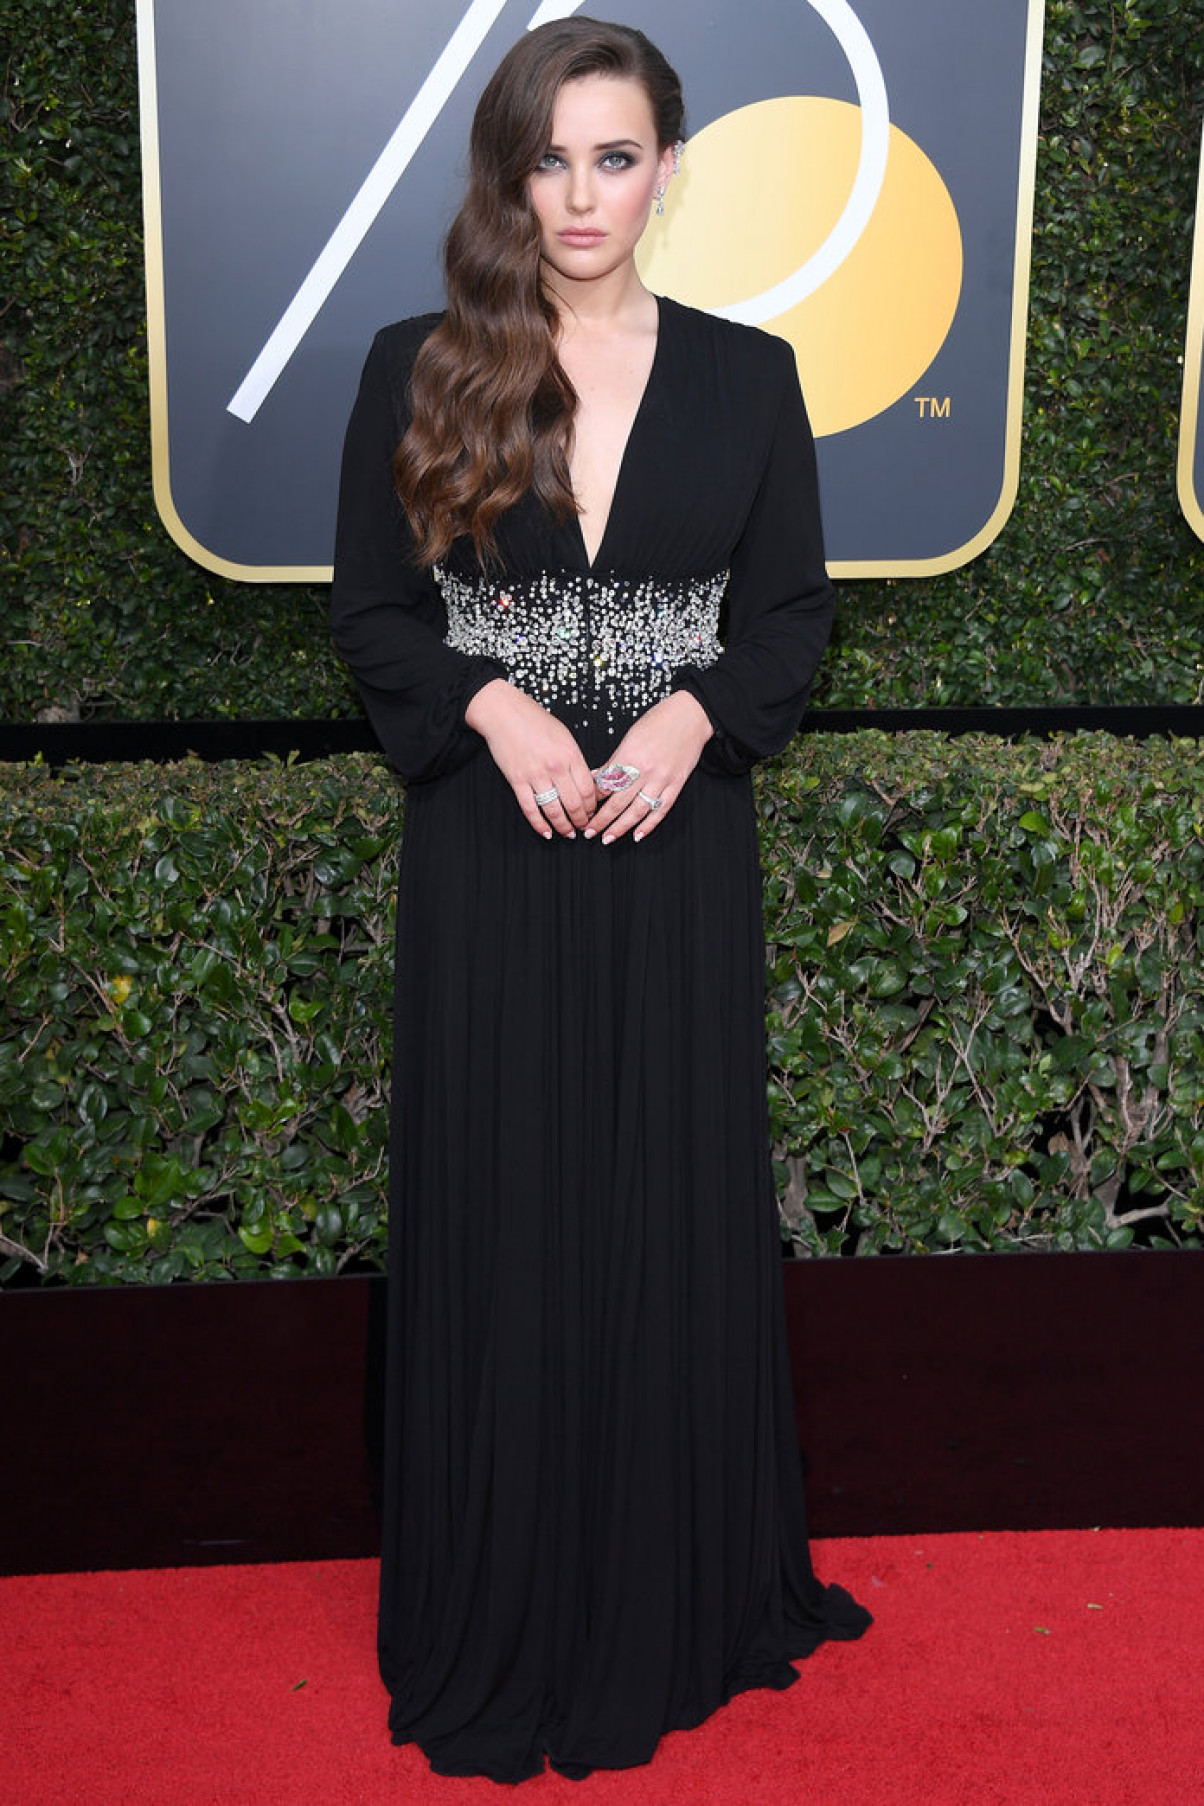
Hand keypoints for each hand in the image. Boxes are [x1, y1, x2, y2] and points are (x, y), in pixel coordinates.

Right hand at [465, 679, 596, 838]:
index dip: (592, 806)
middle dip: (581, 820)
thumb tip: (585, 781)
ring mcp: (536, 775)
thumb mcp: (564, 735)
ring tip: (568, 833)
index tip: (593, 812)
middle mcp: (555, 767)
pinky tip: (546, 832)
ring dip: (563, 826)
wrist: (504, 712)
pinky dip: (539, 825)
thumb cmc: (535, 720)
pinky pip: (530, 809)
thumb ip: (574, 759)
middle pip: (574, 804)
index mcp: (570, 754)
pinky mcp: (517, 780)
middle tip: (584, 827)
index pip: (588, 789)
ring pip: (554, 810)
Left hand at [587, 691, 712, 844]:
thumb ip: (615, 760)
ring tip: (608, 838)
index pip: (606, 784)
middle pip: (618, 802)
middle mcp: (645, 770)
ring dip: (621, 827)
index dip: (592, 799)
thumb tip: (598, 776)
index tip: (584, 808)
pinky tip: (638, 835)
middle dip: (601, 820)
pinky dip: (649, 824)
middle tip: (589, 832)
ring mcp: (662, 779)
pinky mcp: (676, 784)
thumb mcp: (630, 736)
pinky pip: (661, 809)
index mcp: (629, 756)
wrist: (691, 715)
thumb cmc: (659, 720)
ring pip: (638, 810)